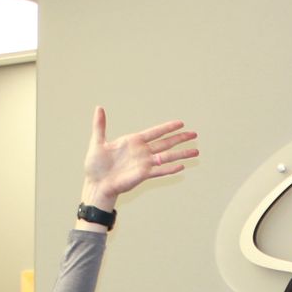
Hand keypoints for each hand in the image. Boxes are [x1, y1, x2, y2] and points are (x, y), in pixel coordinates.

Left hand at [79, 107, 198, 211]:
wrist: (96, 184)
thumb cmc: (95, 166)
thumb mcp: (97, 142)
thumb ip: (100, 125)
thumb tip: (99, 107)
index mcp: (133, 142)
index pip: (155, 132)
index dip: (167, 127)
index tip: (180, 123)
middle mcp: (142, 152)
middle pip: (166, 143)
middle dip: (180, 138)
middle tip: (194, 134)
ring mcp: (144, 164)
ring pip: (167, 156)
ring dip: (182, 154)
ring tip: (196, 151)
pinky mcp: (143, 175)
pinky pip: (160, 171)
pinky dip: (170, 169)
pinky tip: (182, 166)